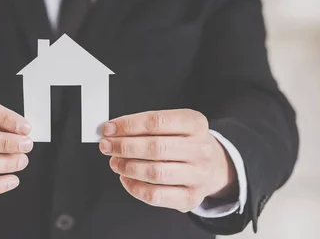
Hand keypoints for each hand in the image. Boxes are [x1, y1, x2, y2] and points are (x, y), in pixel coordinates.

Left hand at [99, 109, 236, 211]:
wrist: (212, 165)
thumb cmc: (183, 141)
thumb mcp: (172, 124)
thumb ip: (144, 126)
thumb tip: (111, 131)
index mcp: (196, 123)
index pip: (157, 121)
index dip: (128, 125)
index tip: (109, 128)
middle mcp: (201, 149)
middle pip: (156, 148)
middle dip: (124, 147)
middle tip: (106, 146)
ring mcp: (198, 175)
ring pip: (155, 172)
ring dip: (128, 167)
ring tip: (115, 162)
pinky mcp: (191, 197)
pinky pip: (156, 196)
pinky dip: (135, 187)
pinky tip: (125, 178)